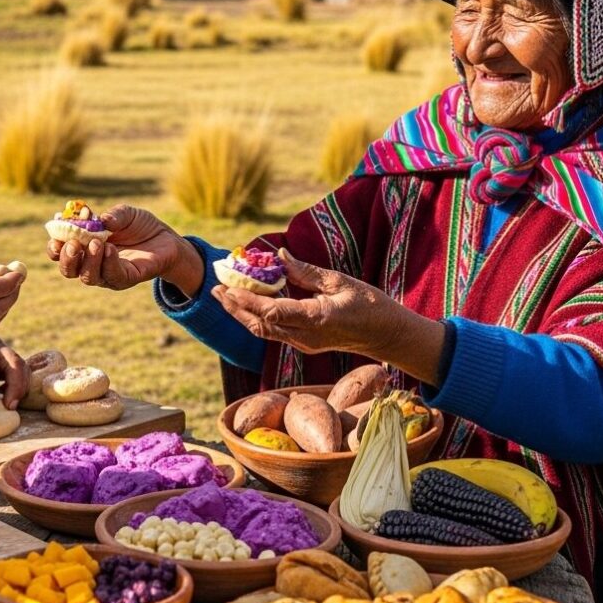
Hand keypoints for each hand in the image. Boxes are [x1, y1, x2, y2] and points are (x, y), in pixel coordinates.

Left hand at [0, 331, 29, 408]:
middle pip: (14, 363)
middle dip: (16, 387)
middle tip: (9, 408)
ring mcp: (3, 350)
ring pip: (22, 367)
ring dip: (21, 387)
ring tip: (9, 406)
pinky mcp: (7, 359)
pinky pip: (21, 371)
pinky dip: (19, 385)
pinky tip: (4, 398)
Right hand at [46, 204, 203, 294]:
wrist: (166, 239)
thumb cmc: (140, 226)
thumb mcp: (126, 214)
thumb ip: (112, 215)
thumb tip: (98, 219)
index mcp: (84, 247)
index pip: (60, 252)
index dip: (54, 243)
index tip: (56, 228)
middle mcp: (92, 264)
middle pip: (68, 270)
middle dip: (66, 258)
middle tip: (72, 243)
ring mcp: (108, 274)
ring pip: (88, 276)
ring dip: (88, 260)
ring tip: (97, 242)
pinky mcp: (126, 279)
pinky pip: (112, 276)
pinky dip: (108, 263)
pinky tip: (110, 248)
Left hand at [211, 249, 445, 383]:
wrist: (388, 336)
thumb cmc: (371, 306)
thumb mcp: (339, 282)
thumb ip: (306, 272)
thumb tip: (278, 258)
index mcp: (316, 320)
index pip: (272, 312)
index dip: (247, 301)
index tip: (228, 286)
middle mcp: (304, 337)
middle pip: (259, 325)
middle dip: (234, 308)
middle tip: (215, 288)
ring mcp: (303, 344)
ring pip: (262, 331)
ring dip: (240, 313)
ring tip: (223, 294)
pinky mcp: (303, 344)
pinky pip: (273, 331)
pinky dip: (256, 316)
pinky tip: (247, 302)